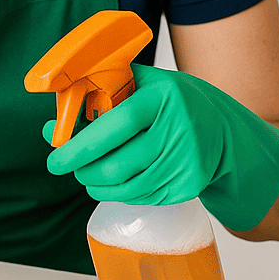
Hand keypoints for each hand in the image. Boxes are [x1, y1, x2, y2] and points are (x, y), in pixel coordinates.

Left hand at [43, 64, 278, 231]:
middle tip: (63, 164)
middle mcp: (180, 130)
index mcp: (165, 97)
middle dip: (82, 168)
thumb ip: (102, 93)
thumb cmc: (173, 103)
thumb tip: (55, 122)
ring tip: (84, 173)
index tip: (54, 155)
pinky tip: (110, 181)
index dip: (82, 143)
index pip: (118, 123)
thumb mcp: (147, 83)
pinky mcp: (188, 186)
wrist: (224, 131)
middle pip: (119, 162)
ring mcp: (186, 163)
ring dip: (95, 182)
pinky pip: (141, 196)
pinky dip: (117, 192)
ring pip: (126, 185)